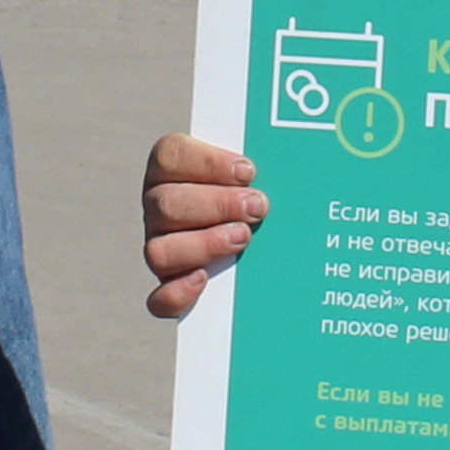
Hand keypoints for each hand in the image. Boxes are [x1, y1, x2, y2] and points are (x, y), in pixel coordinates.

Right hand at [141, 135, 263, 318]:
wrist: (272, 241)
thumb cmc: (262, 194)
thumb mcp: (260, 174)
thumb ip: (264, 162)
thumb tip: (291, 151)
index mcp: (172, 171)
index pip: (169, 156)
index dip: (207, 163)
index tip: (248, 172)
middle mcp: (160, 208)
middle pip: (166, 204)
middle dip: (217, 205)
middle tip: (258, 207)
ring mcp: (163, 249)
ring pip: (158, 252)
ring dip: (204, 245)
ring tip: (243, 238)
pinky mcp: (171, 287)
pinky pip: (160, 299)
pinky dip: (180, 292)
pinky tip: (206, 280)